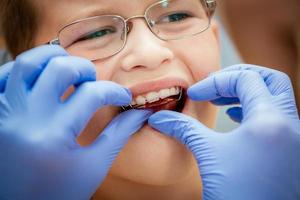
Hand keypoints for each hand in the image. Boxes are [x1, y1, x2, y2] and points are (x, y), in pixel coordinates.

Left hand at [0, 45, 149, 199]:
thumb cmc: (59, 193)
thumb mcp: (94, 166)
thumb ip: (119, 134)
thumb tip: (141, 113)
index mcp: (54, 136)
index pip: (92, 94)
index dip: (114, 91)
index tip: (123, 97)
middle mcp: (25, 119)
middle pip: (60, 68)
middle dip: (85, 69)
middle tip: (93, 81)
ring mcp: (3, 114)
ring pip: (27, 63)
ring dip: (52, 58)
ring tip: (67, 68)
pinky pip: (1, 76)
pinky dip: (22, 69)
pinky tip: (39, 76)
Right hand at [148, 65, 299, 199]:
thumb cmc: (236, 193)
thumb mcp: (207, 154)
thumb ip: (183, 128)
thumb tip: (159, 118)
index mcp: (270, 120)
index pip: (246, 79)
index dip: (216, 82)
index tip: (195, 95)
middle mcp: (290, 125)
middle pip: (270, 79)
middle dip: (239, 77)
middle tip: (215, 86)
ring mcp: (294, 138)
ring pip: (275, 97)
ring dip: (247, 92)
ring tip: (221, 100)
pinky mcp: (290, 151)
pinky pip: (276, 117)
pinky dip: (255, 110)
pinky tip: (235, 117)